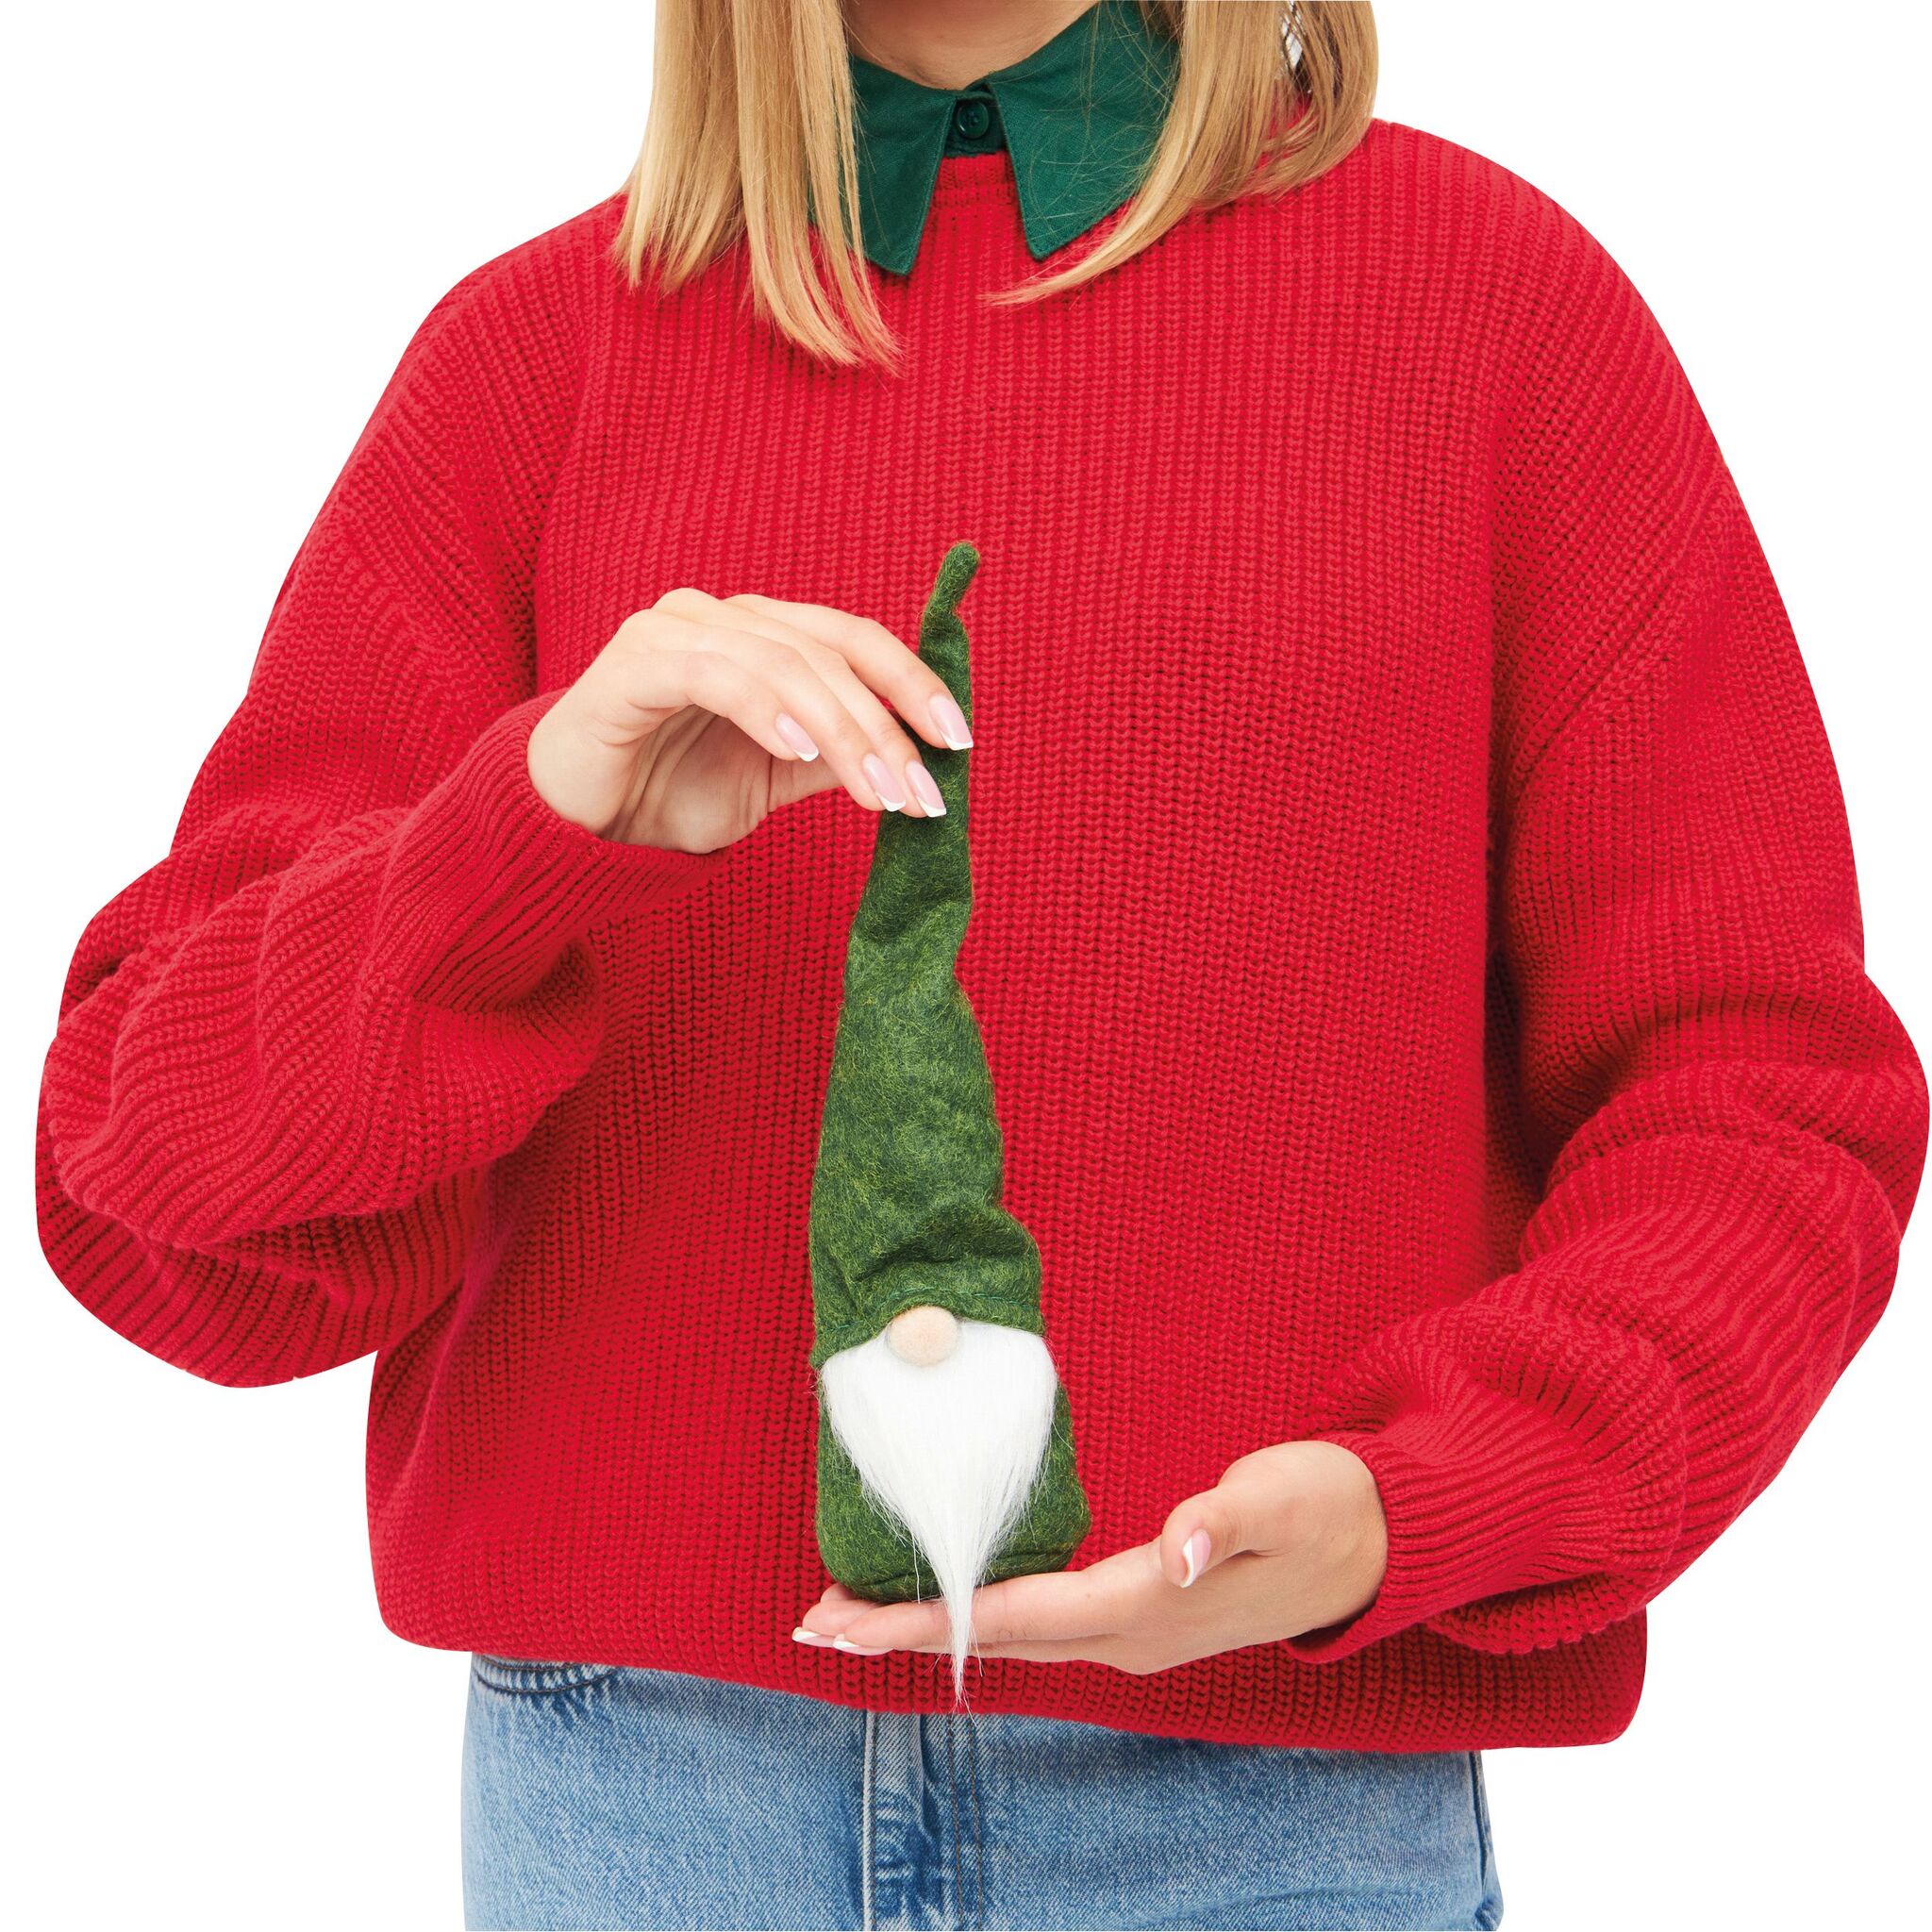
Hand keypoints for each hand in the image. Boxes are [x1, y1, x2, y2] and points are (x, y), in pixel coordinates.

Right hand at [527, 587, 972, 853]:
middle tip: (920, 794)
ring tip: (876, 793)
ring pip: (784, 664)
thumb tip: (916, 762)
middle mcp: (723, 618)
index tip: (957, 742)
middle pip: (829, 653)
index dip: (912, 683)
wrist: (577, 827)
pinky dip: (766, 710)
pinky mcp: (634, 663)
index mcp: (762, 635)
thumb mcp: (774, 780)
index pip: (854, 640)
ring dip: (841, 732)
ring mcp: (674, 630)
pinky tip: (800, 753)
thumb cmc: (669, 794)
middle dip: (885, 727)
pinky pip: (716, 674)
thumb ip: (834, 758)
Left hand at [794, 1441, 1388, 1674]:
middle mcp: (1129, 1635)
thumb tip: (1178, 1547)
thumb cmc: (1327, 1507)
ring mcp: (1133, 1632)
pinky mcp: (1138, 1613)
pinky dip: (972, 1615)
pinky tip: (945, 1602)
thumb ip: (1227, 1517)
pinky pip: (1036, 1623)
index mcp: (1149, 1605)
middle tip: (811, 1620)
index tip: (847, 1619)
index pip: (1013, 1616)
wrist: (1376, 1543)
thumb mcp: (1284, 1494)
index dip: (924, 1618)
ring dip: (927, 1627)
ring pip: (1009, 1636)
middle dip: (897, 1632)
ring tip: (851, 1615)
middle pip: (992, 1638)